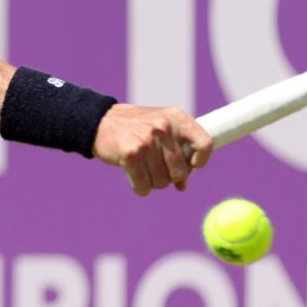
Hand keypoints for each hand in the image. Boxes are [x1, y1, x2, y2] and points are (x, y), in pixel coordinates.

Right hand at [94, 104, 210, 195]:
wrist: (101, 122)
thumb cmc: (136, 129)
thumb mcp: (160, 131)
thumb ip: (176, 153)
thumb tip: (183, 185)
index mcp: (176, 118)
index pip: (205, 144)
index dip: (201, 161)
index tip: (191, 166)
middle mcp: (164, 127)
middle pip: (181, 171)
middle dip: (170, 178)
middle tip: (158, 171)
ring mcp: (147, 140)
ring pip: (162, 181)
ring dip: (153, 183)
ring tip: (145, 172)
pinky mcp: (131, 153)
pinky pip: (144, 185)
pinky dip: (141, 188)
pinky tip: (136, 181)